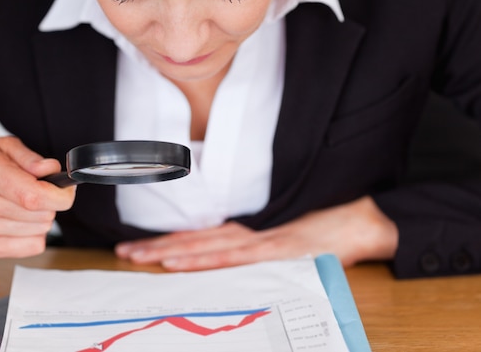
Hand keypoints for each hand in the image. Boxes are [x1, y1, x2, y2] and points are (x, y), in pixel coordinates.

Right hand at [0, 136, 75, 257]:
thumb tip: (52, 169)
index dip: (60, 196)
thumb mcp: (2, 146)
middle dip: (51, 203)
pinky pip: (32, 246)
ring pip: (40, 231)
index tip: (66, 190)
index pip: (34, 197)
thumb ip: (30, 157)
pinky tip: (20, 219)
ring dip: (41, 218)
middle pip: (41, 215)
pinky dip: (35, 233)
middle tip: (38, 191)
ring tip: (23, 204)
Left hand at [115, 196, 397, 270]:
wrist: (358, 220)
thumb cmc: (322, 234)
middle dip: (157, 247)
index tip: (138, 247)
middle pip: (195, 240)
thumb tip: (225, 262)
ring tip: (139, 256)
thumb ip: (254, 253)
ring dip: (170, 252)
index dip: (168, 243)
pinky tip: (181, 261)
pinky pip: (234, 256)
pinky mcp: (275, 250)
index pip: (200, 238)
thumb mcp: (283, 247)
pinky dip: (205, 258)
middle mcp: (247, 235)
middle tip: (124, 251)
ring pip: (206, 247)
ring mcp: (259, 242)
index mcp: (248, 235)